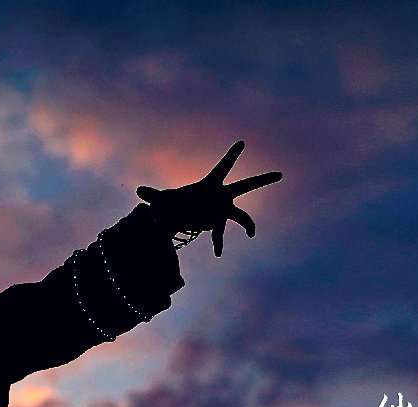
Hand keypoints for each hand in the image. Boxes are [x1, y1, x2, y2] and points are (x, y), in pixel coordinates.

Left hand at [136, 140, 282, 257]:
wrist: (174, 217)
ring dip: (248, 225)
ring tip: (251, 233)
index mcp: (210, 184)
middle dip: (262, 180)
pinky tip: (216, 253)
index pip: (223, 167)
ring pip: (241, 217)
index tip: (241, 142)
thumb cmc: (171, 202)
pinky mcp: (217, 223)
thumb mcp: (162, 199)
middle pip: (246, 186)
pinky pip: (220, 234)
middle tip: (279, 174)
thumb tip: (138, 191)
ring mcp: (222, 210)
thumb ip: (152, 195)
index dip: (231, 156)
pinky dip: (217, 243)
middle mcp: (221, 196)